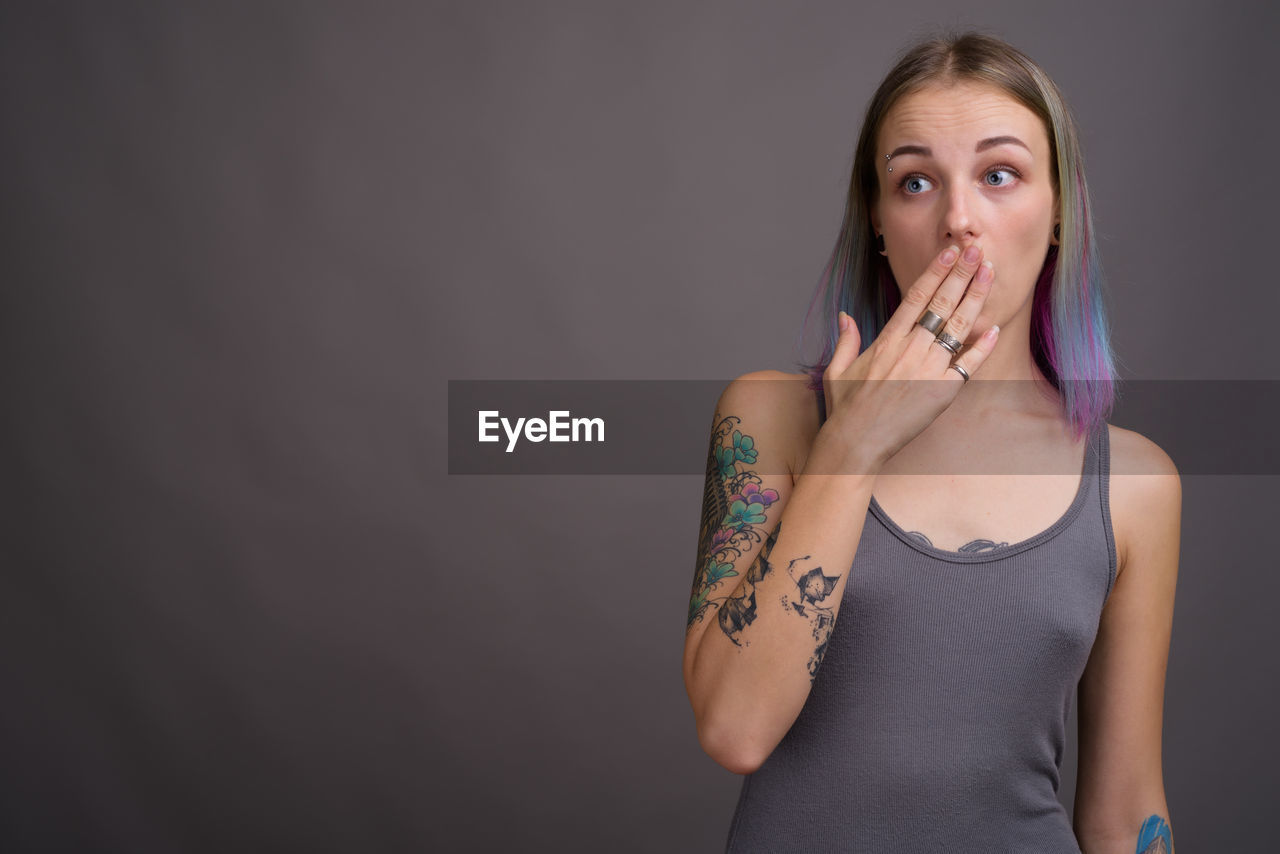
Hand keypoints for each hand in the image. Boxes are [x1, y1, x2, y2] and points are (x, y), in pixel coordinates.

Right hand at [820, 243, 1000, 470]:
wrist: (856, 442)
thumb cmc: (845, 409)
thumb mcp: (837, 370)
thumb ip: (846, 340)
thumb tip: (846, 316)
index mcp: (886, 340)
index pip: (915, 296)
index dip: (934, 272)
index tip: (948, 252)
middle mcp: (909, 349)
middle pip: (941, 302)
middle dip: (960, 273)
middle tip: (975, 249)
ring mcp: (927, 369)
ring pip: (958, 326)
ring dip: (975, 297)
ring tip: (988, 272)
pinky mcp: (941, 391)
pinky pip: (968, 365)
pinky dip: (981, 347)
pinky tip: (994, 329)